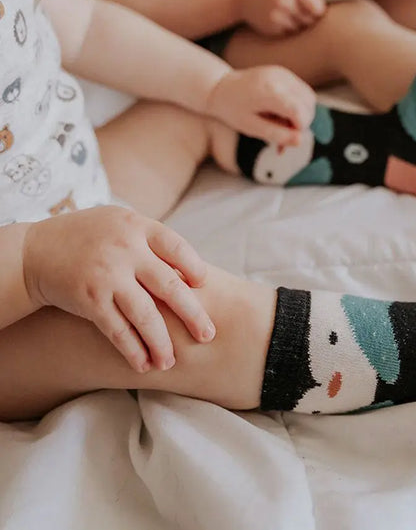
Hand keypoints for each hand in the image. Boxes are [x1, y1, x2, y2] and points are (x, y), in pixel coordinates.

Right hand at [23, 207, 213, 372]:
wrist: (35, 252)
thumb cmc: (91, 238)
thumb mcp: (122, 224)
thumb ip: (152, 242)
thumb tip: (192, 273)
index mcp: (138, 226)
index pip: (177, 247)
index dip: (194, 267)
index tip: (203, 285)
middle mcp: (126, 250)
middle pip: (170, 286)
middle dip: (193, 314)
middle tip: (207, 335)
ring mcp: (108, 275)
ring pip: (146, 315)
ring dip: (162, 342)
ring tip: (171, 362)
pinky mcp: (90, 299)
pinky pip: (118, 330)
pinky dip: (133, 349)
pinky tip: (144, 364)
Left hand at [207, 66, 316, 145]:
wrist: (220, 87)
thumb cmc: (232, 110)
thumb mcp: (251, 127)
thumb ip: (276, 134)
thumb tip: (300, 141)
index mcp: (269, 91)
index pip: (300, 111)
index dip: (300, 128)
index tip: (287, 137)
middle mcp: (280, 78)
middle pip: (308, 103)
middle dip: (303, 122)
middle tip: (284, 134)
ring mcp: (284, 73)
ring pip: (309, 97)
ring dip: (302, 114)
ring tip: (282, 123)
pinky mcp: (285, 73)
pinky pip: (302, 91)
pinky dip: (299, 105)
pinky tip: (282, 113)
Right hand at [235, 0, 325, 36]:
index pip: (317, 7)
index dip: (318, 10)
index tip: (315, 9)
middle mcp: (286, 3)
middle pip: (310, 20)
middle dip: (309, 18)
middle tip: (300, 12)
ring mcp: (278, 17)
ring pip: (299, 28)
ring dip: (297, 24)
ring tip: (287, 14)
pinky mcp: (272, 28)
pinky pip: (288, 33)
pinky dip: (287, 29)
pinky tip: (278, 19)